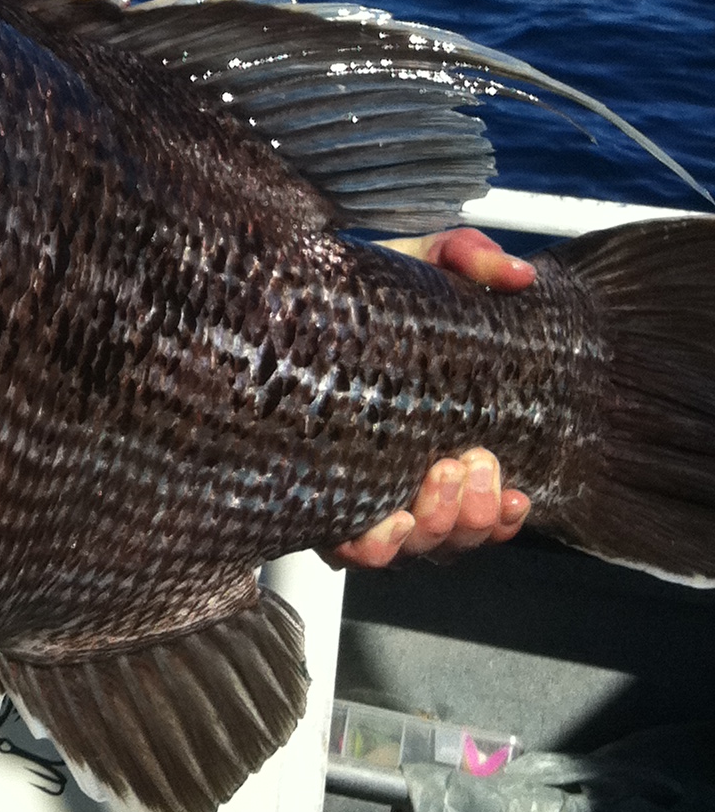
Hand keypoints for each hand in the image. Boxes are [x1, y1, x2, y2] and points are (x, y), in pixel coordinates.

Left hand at [332, 232, 534, 566]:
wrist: (291, 292)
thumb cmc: (361, 291)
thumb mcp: (421, 264)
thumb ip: (470, 260)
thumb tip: (520, 275)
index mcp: (434, 444)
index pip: (482, 509)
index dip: (502, 518)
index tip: (516, 492)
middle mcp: (398, 481)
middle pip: (450, 540)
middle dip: (471, 513)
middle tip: (467, 461)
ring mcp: (354, 494)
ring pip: (410, 551)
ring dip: (438, 524)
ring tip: (438, 474)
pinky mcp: (308, 499)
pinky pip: (347, 549)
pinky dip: (375, 545)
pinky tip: (392, 522)